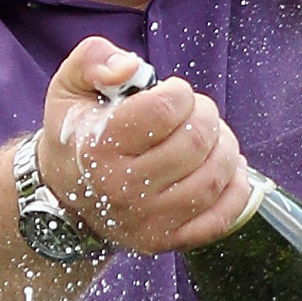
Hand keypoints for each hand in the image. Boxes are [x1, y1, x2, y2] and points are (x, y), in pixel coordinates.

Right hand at [35, 38, 250, 258]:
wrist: (65, 198)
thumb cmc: (78, 135)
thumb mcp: (69, 86)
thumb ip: (94, 59)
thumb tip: (130, 68)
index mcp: (98, 149)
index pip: (165, 109)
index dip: (179, 92)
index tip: (171, 94)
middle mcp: (122, 190)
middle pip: (196, 141)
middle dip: (205, 115)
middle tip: (194, 113)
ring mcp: (146, 220)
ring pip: (214, 177)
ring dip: (224, 147)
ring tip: (211, 136)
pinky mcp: (166, 241)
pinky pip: (221, 218)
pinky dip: (236, 189)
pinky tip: (227, 168)